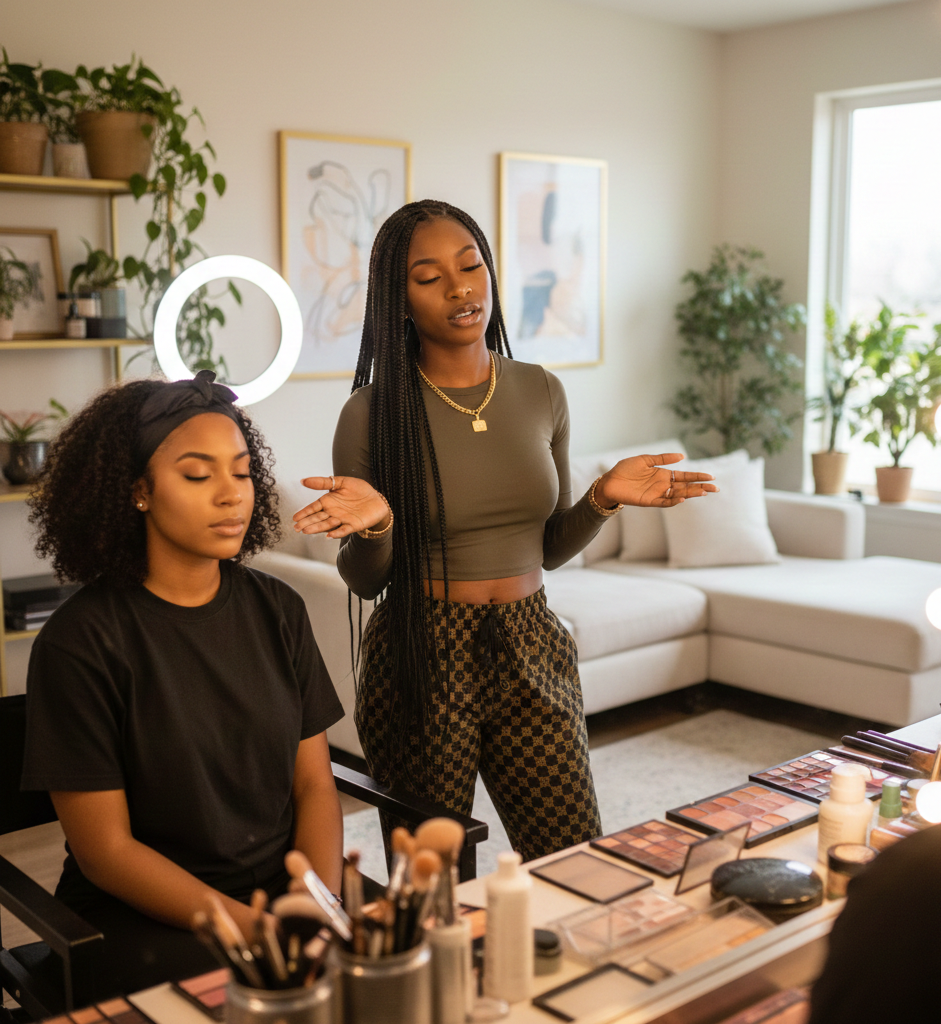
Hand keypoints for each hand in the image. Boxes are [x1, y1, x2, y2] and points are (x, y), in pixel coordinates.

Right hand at [293, 475, 390, 537]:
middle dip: (307, 523)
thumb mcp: (341, 482)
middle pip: (317, 518)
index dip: (304, 513)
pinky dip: (337, 533)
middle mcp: (333, 512)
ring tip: (306, 531)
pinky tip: (329, 536)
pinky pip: (344, 530)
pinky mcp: (353, 525)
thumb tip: (303, 480)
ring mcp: (342, 520)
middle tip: (297, 528)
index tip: (295, 518)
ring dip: (317, 528)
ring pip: (327, 525)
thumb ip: (323, 482)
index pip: (313, 508)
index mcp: (328, 502)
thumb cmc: (359, 490)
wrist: (377, 499)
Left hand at [594, 453, 717, 508]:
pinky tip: (683, 498)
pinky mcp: (649, 501)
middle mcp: (662, 485)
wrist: (609, 481)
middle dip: (700, 487)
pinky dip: (674, 501)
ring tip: (704, 492)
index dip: (697, 477)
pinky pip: (664, 503)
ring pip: (678, 495)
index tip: (711, 477)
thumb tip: (683, 456)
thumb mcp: (645, 460)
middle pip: (685, 487)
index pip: (685, 476)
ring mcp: (657, 494)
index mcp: (663, 474)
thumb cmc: (625, 470)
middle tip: (715, 488)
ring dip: (691, 494)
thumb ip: (663, 458)